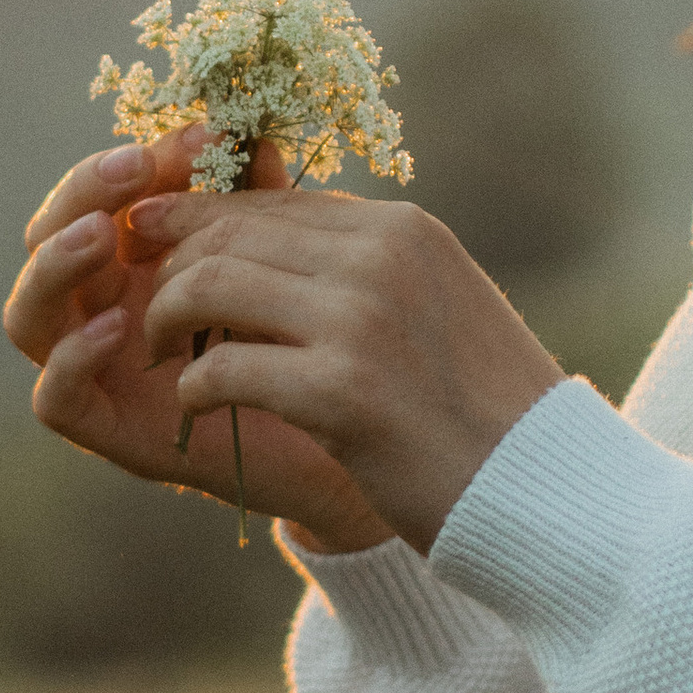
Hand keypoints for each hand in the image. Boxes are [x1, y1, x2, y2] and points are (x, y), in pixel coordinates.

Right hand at [5, 127, 392, 551]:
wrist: (344, 439)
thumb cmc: (308, 340)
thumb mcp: (283, 258)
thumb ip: (258, 200)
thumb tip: (246, 128)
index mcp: (135, 258)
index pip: (103, 193)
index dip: (141, 159)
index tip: (199, 136)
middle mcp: (103, 306)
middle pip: (46, 240)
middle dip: (82, 194)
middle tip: (134, 167)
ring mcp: (96, 371)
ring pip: (29, 314)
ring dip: (56, 265)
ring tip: (104, 234)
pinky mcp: (107, 432)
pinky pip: (54, 397)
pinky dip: (72, 357)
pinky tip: (118, 327)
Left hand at [132, 188, 563, 554]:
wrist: (542, 490)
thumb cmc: (482, 410)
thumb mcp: (433, 306)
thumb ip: (362, 270)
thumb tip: (269, 250)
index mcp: (402, 229)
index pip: (270, 201)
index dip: (200, 222)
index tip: (158, 251)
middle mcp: (382, 256)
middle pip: (228, 231)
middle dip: (168, 265)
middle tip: (150, 315)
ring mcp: (362, 320)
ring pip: (209, 284)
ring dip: (164, 321)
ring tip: (159, 357)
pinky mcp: (342, 392)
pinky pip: (221, 369)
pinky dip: (192, 389)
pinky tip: (193, 410)